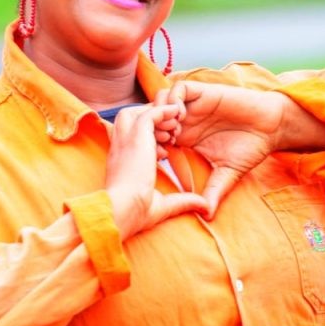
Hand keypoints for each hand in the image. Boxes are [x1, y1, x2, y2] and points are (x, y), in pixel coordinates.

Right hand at [106, 103, 209, 239]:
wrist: (123, 211)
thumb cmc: (135, 214)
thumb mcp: (163, 204)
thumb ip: (183, 201)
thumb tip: (204, 208)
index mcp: (120, 162)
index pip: (129, 137)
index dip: (149, 137)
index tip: (166, 147)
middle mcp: (119, 148)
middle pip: (129, 118)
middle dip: (149, 119)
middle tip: (170, 131)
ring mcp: (125, 140)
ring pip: (137, 112)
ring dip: (155, 114)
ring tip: (175, 124)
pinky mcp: (135, 136)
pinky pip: (150, 114)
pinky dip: (163, 112)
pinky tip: (177, 115)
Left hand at [155, 82, 284, 215]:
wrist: (271, 127)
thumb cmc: (250, 148)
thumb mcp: (227, 174)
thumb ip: (214, 191)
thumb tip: (207, 218)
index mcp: (184, 137)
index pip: (155, 136)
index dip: (150, 145)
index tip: (158, 159)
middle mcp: (185, 119)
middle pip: (152, 116)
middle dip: (150, 128)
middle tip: (159, 144)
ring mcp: (193, 105)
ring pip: (161, 100)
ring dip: (160, 114)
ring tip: (171, 132)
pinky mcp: (203, 92)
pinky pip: (179, 89)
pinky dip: (174, 100)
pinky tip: (181, 117)